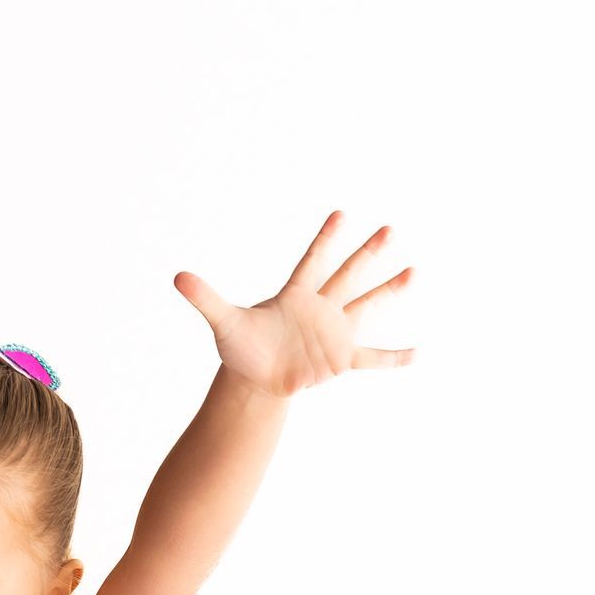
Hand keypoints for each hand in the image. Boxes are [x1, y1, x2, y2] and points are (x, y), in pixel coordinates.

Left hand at [173, 211, 413, 393]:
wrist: (255, 379)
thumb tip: (177, 276)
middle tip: (390, 229)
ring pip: (366, 306)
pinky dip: (394, 357)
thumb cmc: (242, 348)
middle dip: (368, 254)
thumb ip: (205, 298)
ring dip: (389, 291)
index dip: (325, 239)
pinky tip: (418, 353)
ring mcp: (334, 332)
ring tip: (413, 272)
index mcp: (295, 294)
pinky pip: (373, 357)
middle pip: (348, 275)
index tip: (341, 214)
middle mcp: (320, 307)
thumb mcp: (224, 323)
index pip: (313, 261)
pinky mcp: (340, 359)